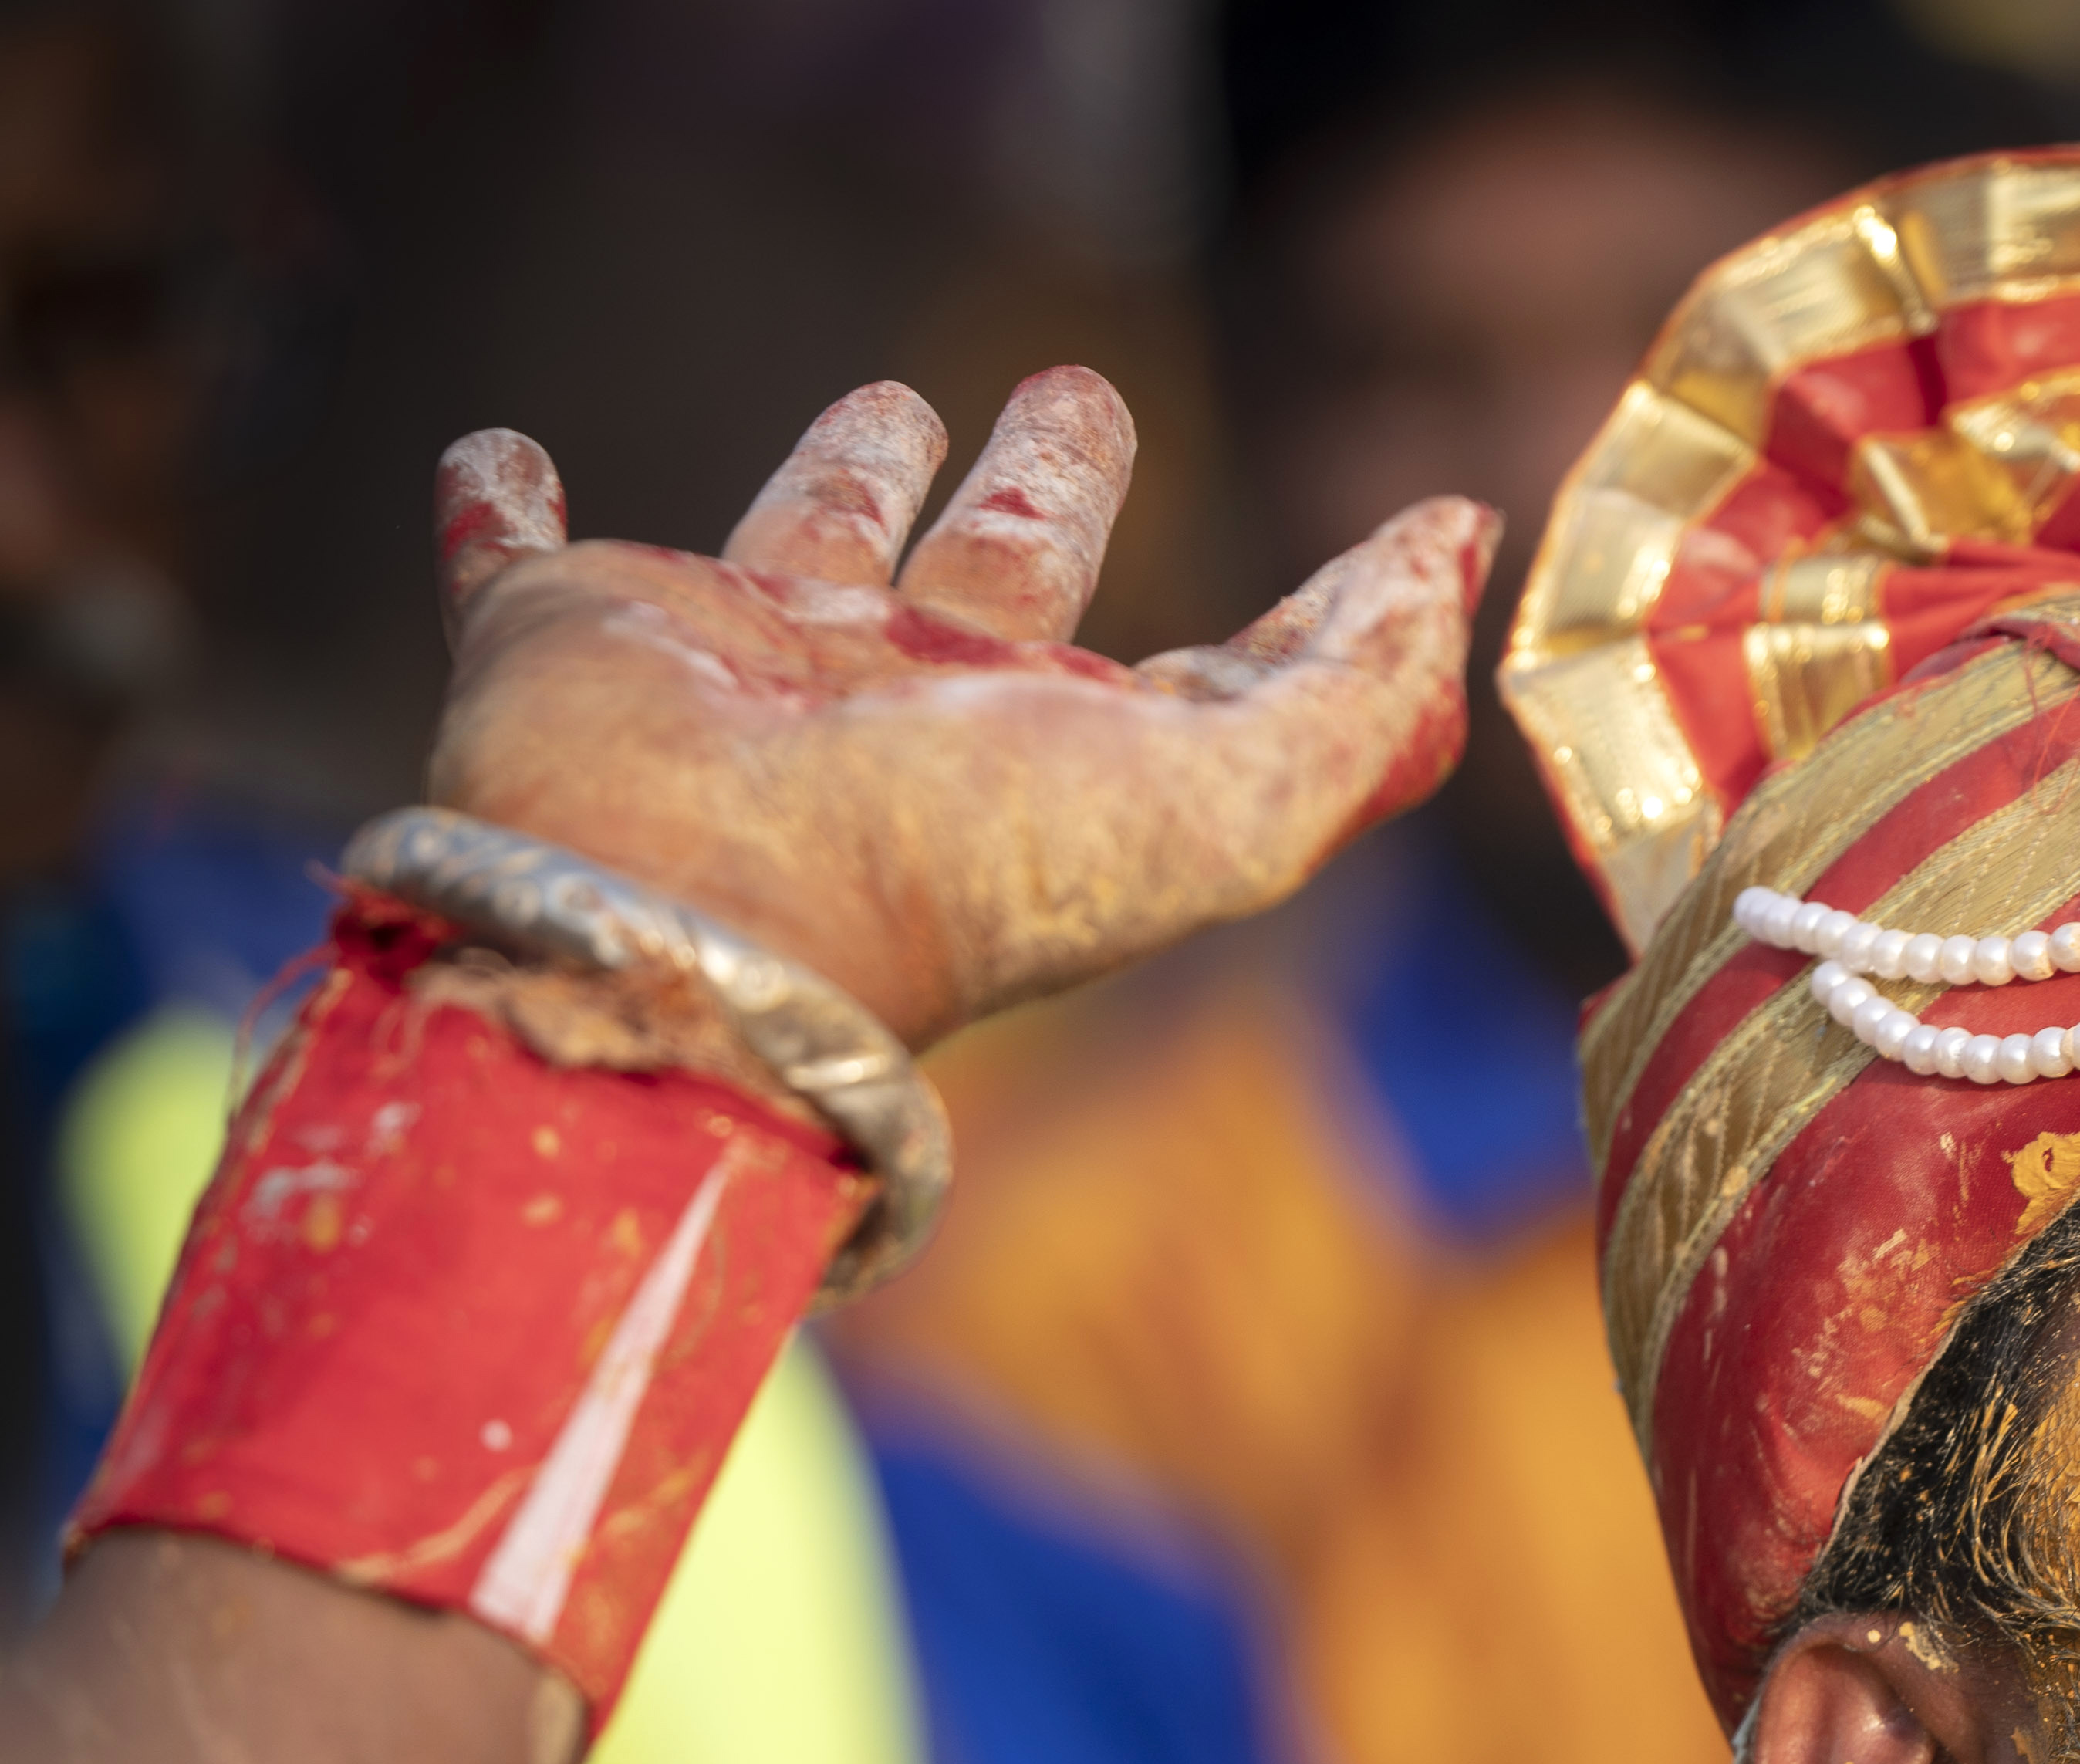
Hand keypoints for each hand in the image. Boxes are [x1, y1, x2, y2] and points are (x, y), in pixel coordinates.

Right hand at [423, 369, 1492, 1047]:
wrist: (699, 924)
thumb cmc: (966, 874)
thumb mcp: (1231, 801)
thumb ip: (1356, 684)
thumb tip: (1458, 548)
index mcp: (1071, 753)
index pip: (1221, 667)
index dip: (1322, 611)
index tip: (1404, 529)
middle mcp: (919, 708)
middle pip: (1007, 570)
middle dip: (1052, 481)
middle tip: (1077, 395)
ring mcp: (745, 671)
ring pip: (806, 538)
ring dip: (839, 469)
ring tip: (885, 397)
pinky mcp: (573, 638)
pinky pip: (518, 558)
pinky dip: (494, 514)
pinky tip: (493, 464)